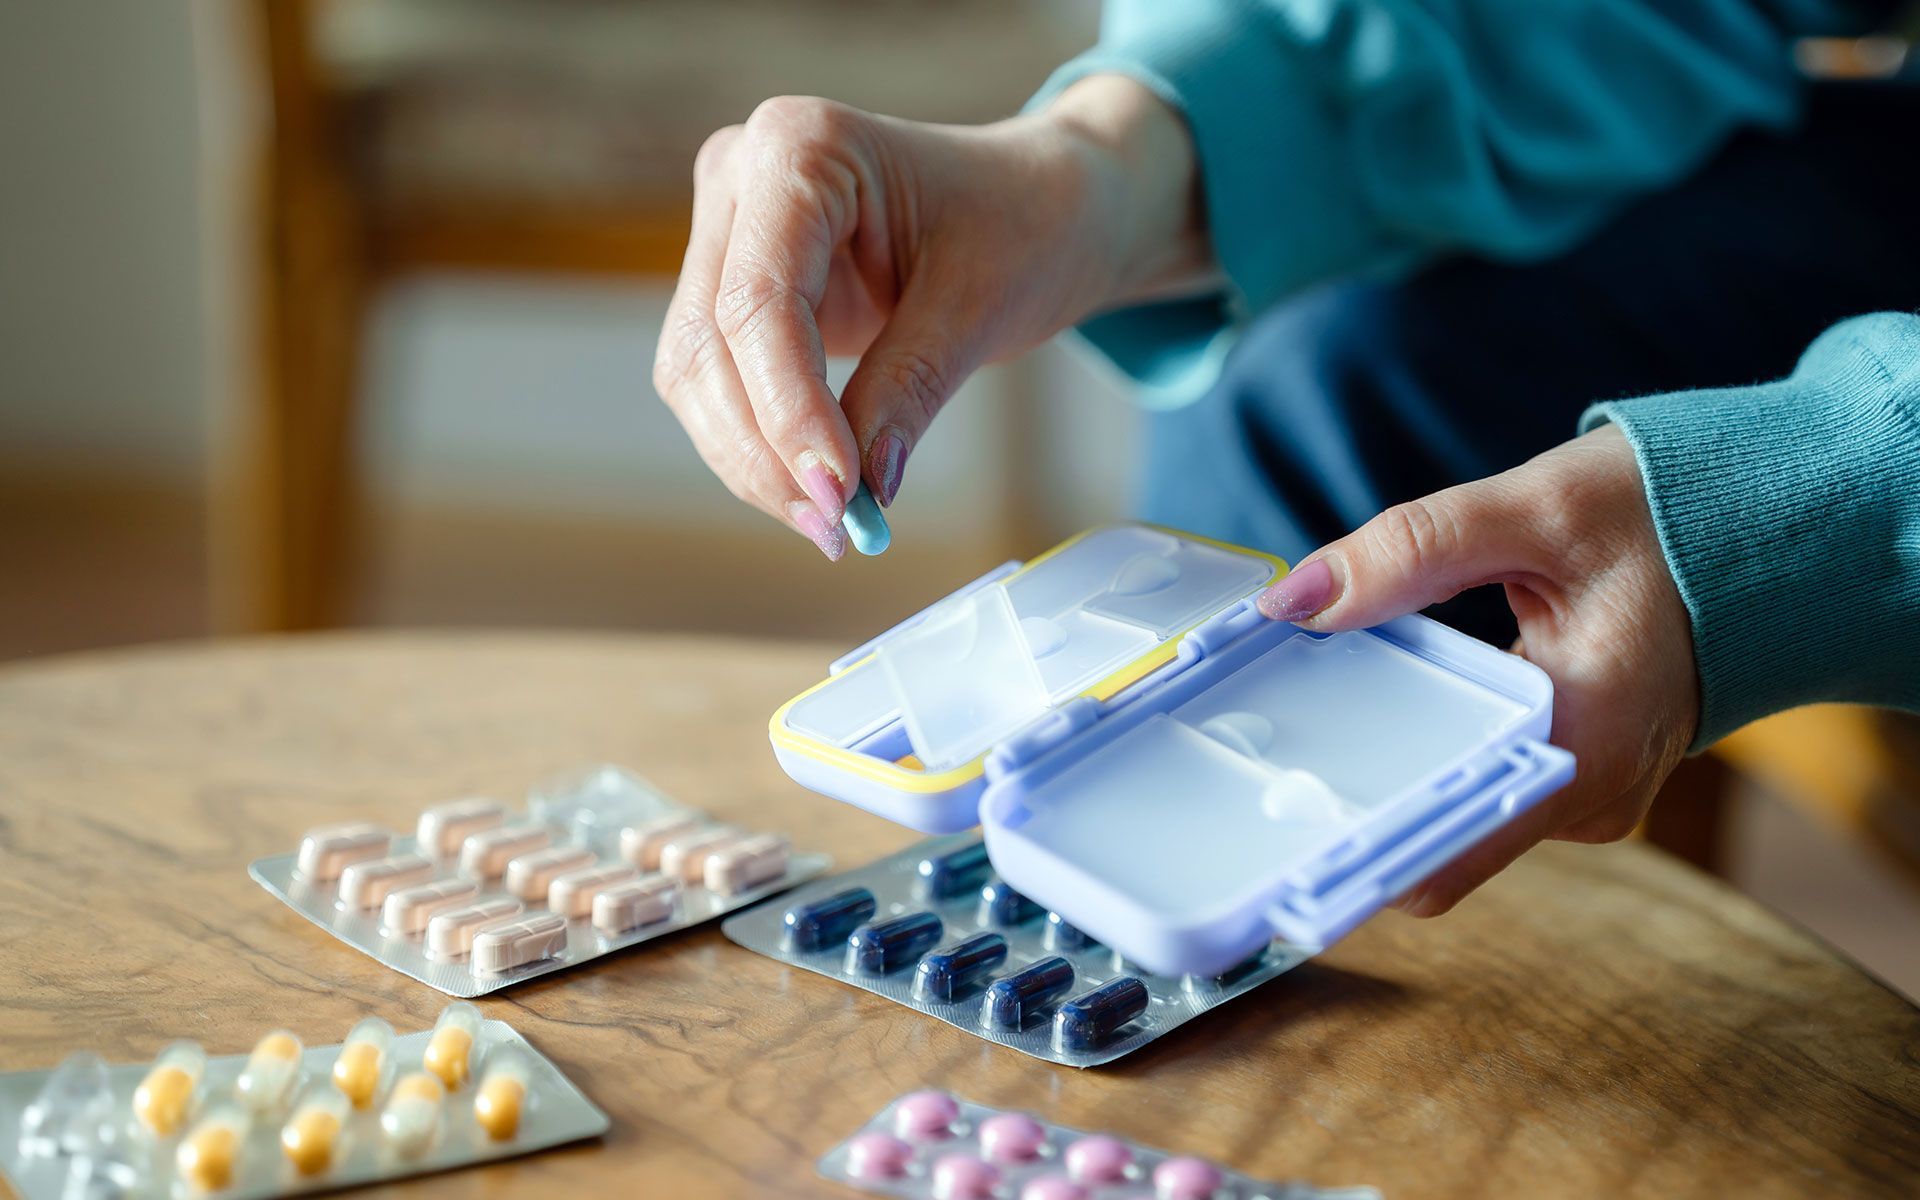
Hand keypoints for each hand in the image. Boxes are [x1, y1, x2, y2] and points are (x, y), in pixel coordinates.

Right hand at [653, 76, 1210, 557]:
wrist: (1038, 205)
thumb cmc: (1022, 224)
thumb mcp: (981, 304)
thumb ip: (908, 387)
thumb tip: (860, 491)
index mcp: (799, 146)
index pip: (759, 300)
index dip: (789, 409)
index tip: (838, 493)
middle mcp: (741, 177)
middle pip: (710, 342)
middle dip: (765, 450)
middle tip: (835, 531)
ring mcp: (728, 232)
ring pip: (696, 374)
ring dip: (754, 462)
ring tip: (834, 526)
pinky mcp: (733, 291)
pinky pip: (719, 385)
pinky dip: (761, 449)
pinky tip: (818, 494)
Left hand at [1255, 424, 1698, 913]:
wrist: (1773, 524)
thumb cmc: (1672, 513)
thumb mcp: (1538, 508)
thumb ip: (1413, 549)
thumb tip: (1294, 601)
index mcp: (1591, 741)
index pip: (1451, 843)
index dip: (1358, 848)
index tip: (1276, 834)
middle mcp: (1593, 794)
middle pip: (1441, 836)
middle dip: (1355, 805)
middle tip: (1258, 760)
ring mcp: (1588, 793)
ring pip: (1459, 815)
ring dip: (1390, 778)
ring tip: (1302, 733)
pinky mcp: (1577, 772)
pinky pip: (1485, 787)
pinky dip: (1432, 756)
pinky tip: (1377, 718)